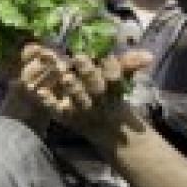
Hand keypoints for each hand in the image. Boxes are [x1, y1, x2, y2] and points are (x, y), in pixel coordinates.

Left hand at [16, 42, 151, 142]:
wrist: (108, 130)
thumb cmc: (112, 96)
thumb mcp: (122, 79)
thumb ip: (130, 64)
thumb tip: (149, 55)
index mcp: (113, 88)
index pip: (115, 75)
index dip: (111, 67)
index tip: (105, 56)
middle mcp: (98, 99)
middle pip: (95, 85)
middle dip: (88, 71)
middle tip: (78, 56)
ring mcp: (81, 109)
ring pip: (77, 96)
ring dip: (71, 85)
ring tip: (63, 73)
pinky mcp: (65, 115)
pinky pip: (55, 108)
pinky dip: (48, 100)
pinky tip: (38, 90)